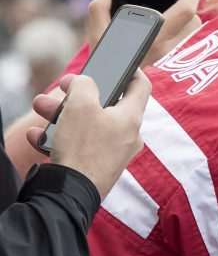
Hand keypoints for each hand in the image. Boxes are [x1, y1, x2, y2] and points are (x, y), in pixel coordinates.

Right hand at [29, 72, 149, 197]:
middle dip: (76, 95)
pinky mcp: (97, 165)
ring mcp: (113, 152)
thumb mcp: (81, 103)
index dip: (132, 70)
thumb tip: (86, 84)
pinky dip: (58, 137)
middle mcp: (127, 136)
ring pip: (87, 124)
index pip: (141, 87)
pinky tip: (37, 137)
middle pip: (105, 105)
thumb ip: (85, 84)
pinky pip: (78, 144)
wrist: (72, 192)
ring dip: (61, 114)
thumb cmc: (82, 147)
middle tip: (60, 89)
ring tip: (41, 110)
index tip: (122, 63)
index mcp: (131, 118)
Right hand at [88, 0, 200, 64]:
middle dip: (189, 10)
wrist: (112, 91)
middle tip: (178, 4)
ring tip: (174, 21)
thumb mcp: (98, 32)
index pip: (186, 11)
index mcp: (153, 37)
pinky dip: (187, 39)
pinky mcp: (179, 71)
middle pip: (195, 21)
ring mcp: (177, 62)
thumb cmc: (106, 61)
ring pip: (196, 36)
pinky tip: (174, 36)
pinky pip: (194, 49)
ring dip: (189, 25)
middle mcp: (170, 51)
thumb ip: (101, 5)